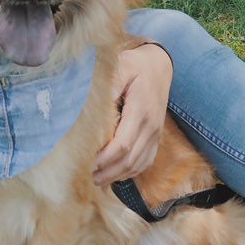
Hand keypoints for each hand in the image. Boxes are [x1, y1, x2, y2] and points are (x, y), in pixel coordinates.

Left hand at [92, 44, 172, 187]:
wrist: (159, 65)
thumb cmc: (136, 65)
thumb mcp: (123, 65)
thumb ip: (111, 83)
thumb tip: (96, 104)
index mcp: (142, 111)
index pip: (123, 144)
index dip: (104, 158)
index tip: (86, 163)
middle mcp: (152, 126)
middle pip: (129, 160)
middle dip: (107, 172)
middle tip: (85, 177)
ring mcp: (156, 134)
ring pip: (138, 164)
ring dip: (116, 175)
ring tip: (95, 180)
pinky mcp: (156, 137)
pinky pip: (145, 161)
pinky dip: (129, 172)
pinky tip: (113, 175)